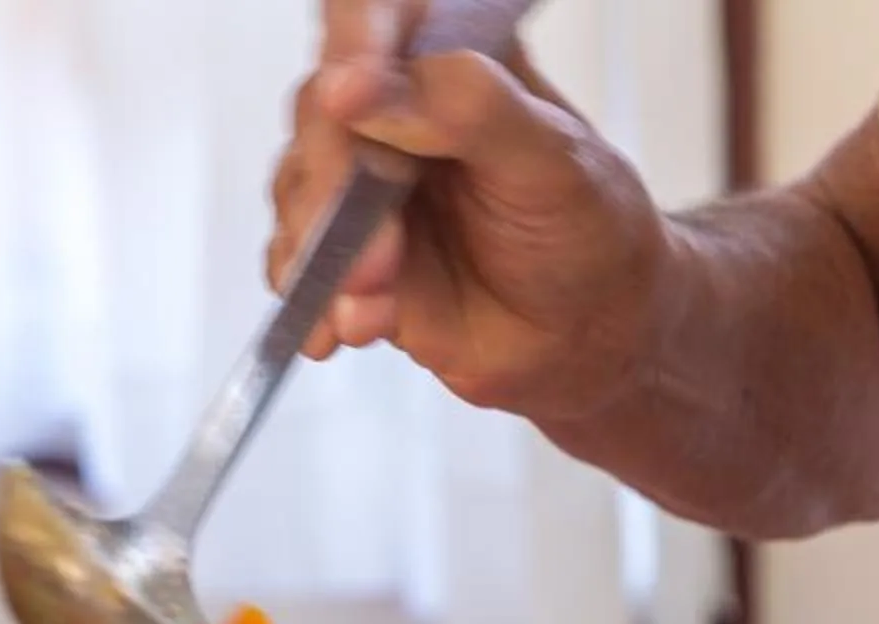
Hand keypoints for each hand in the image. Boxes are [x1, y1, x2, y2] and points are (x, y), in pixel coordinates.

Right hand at [273, 0, 672, 420]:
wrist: (583, 337)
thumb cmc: (585, 232)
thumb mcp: (552, 162)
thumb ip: (469, 110)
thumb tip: (364, 90)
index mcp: (453, 56)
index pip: (379, 16)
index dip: (355, 41)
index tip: (352, 92)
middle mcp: (397, 109)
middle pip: (322, 110)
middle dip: (338, 187)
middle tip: (379, 258)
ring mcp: (365, 181)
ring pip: (300, 188)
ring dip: (325, 253)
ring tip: (372, 309)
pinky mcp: (343, 249)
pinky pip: (294, 260)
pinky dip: (308, 297)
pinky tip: (340, 328)